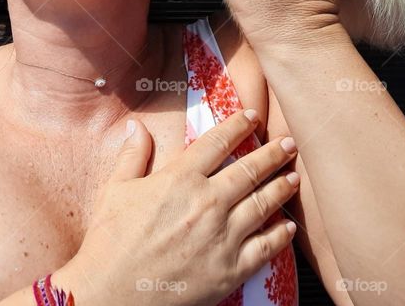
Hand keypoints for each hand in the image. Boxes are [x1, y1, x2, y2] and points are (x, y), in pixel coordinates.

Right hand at [53, 111, 299, 305]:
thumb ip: (132, 155)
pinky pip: (265, 248)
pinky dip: (280, 235)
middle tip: (288, 143)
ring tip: (294, 177)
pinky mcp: (230, 269)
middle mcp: (207, 203)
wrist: (111, 293)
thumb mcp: (115, 190)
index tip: (251, 116)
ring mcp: (223, 237)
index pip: (218, 142)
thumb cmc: (110, 241)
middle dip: (273, 154)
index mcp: (180, 179)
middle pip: (249, 170)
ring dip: (281, 187)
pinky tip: (288, 227)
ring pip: (263, 204)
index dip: (238, 125)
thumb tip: (135, 125)